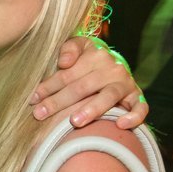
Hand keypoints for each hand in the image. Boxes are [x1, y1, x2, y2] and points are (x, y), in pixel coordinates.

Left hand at [29, 36, 147, 128]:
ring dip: (91, 109)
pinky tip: (120, 125)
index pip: (67, 74)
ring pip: (108, 97)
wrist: (116, 64)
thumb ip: (69, 48)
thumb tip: (64, 62)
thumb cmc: (89, 59)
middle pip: (82, 87)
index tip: (32, 99)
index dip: (48, 87)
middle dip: (59, 102)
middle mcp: (112, 68)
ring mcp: (125, 83)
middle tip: (40, 114)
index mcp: (95, 54)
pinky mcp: (137, 97)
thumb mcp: (79, 46)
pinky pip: (139, 108)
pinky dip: (133, 117)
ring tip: (74, 121)